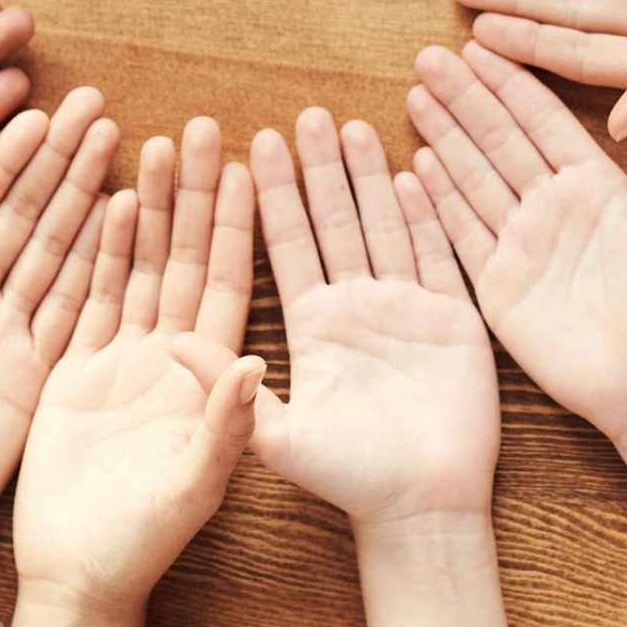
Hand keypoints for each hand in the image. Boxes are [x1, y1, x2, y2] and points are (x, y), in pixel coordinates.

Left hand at [0, 91, 120, 626]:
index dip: (2, 161)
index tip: (35, 112)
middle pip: (23, 216)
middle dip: (58, 161)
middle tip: (94, 106)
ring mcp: (6, 335)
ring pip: (55, 251)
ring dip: (87, 199)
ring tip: (118, 144)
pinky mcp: (35, 374)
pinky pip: (74, 309)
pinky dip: (101, 266)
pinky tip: (126, 223)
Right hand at [10, 119, 262, 626]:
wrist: (77, 576)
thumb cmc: (145, 542)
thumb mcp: (194, 485)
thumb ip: (225, 424)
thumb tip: (256, 362)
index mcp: (209, 379)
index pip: (231, 284)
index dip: (241, 225)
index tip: (254, 164)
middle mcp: (172, 359)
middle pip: (187, 258)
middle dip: (195, 193)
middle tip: (203, 126)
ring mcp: (125, 360)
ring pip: (141, 265)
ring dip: (150, 206)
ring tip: (154, 141)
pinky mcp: (77, 369)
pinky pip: (92, 296)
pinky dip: (101, 250)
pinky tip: (108, 199)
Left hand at [179, 110, 498, 525]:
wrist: (422, 512)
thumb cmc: (347, 481)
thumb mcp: (274, 440)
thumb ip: (224, 393)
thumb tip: (173, 344)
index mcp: (311, 326)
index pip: (286, 246)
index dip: (270, 197)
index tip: (248, 144)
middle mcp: (355, 307)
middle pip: (333, 223)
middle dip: (318, 170)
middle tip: (303, 113)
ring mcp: (406, 308)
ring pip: (383, 227)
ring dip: (368, 178)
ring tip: (352, 125)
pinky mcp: (454, 319)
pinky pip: (439, 256)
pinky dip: (427, 217)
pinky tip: (415, 173)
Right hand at [408, 43, 626, 443]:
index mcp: (596, 186)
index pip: (544, 121)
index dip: (511, 83)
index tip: (482, 44)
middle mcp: (552, 206)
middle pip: (499, 139)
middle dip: (465, 96)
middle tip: (429, 55)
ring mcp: (521, 243)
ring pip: (473, 176)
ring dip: (445, 135)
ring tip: (416, 94)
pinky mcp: (497, 284)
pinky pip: (461, 232)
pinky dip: (438, 199)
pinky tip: (415, 163)